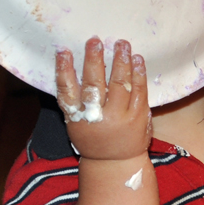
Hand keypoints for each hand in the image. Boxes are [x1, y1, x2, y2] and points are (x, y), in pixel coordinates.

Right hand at [56, 37, 151, 160]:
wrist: (115, 163)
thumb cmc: (92, 137)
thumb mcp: (75, 123)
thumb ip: (73, 99)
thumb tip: (67, 62)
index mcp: (78, 119)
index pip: (67, 91)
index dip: (63, 70)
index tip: (63, 50)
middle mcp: (98, 118)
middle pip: (95, 85)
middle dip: (94, 60)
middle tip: (95, 40)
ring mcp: (121, 118)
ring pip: (120, 85)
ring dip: (120, 61)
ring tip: (121, 44)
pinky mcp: (139, 117)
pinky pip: (140, 91)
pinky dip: (138, 74)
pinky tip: (137, 60)